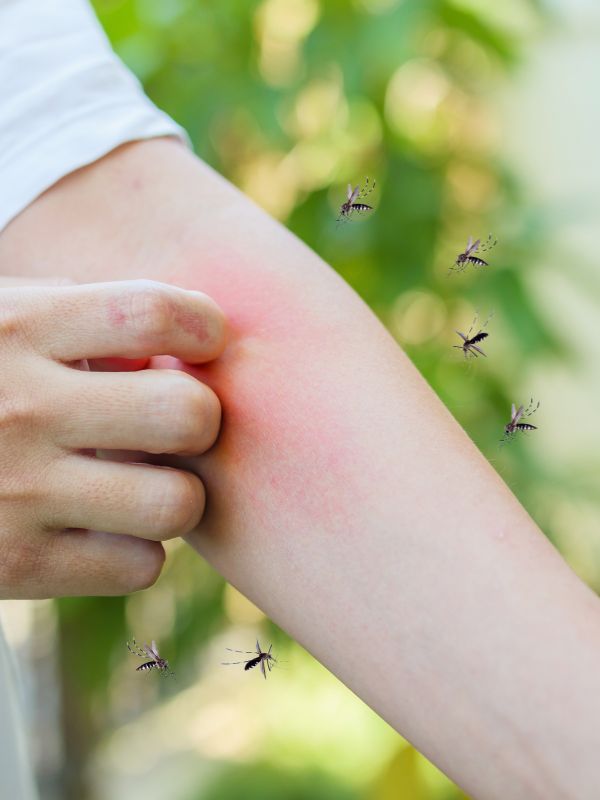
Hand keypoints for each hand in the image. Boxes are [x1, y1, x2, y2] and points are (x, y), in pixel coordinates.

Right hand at [0, 276, 225, 598]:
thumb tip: (162, 345)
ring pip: (176, 504)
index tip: (202, 341)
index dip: (203, 326)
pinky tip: (101, 529)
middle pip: (186, 413)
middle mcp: (22, 408)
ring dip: (175, 495)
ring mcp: (17, 492)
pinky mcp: (12, 566)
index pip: (153, 312)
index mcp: (18, 328)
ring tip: (141, 483)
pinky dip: (135, 551)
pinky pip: (138, 566)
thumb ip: (71, 316)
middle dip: (198, 418)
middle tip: (170, 424)